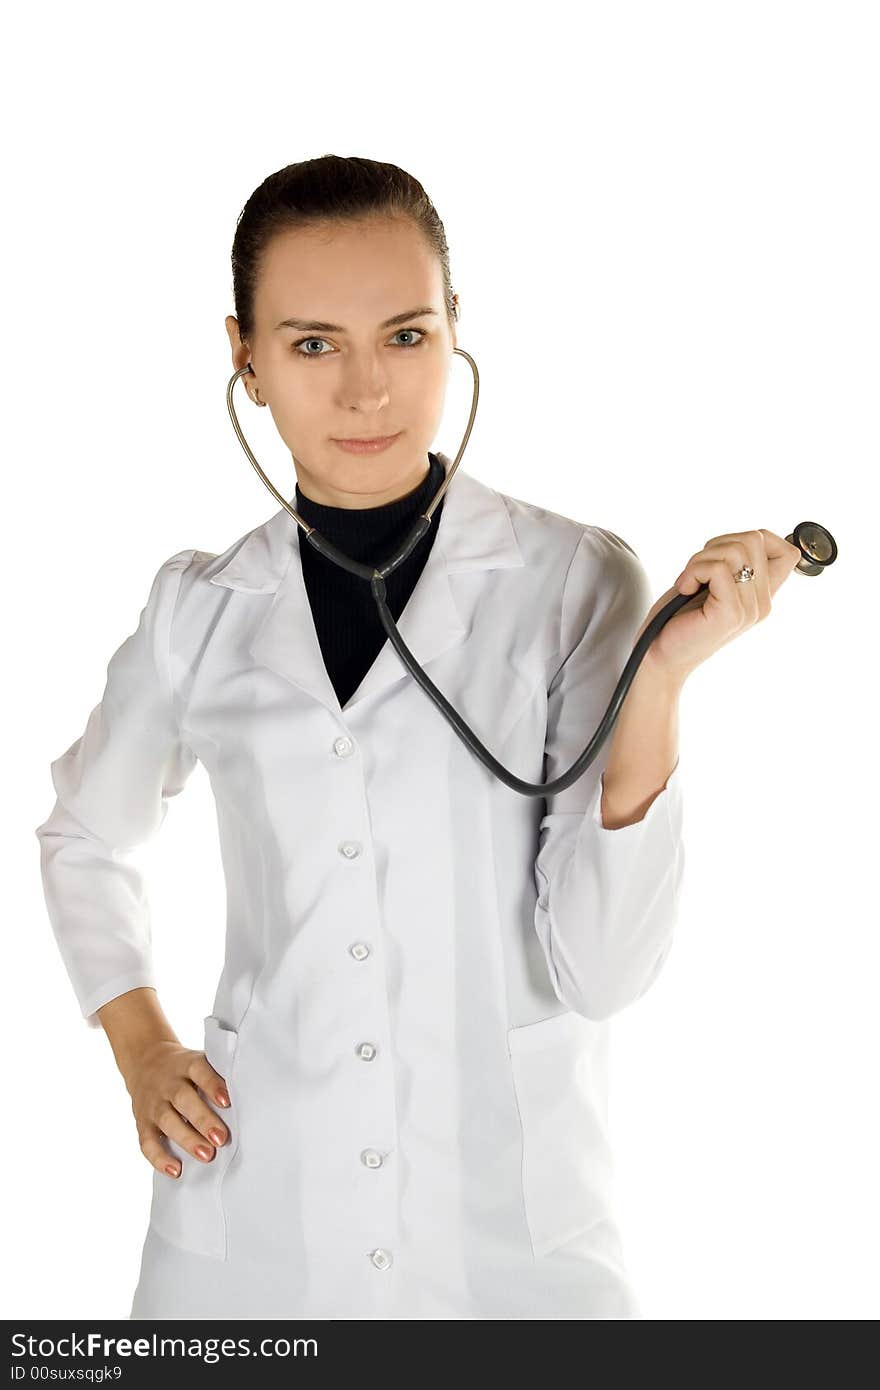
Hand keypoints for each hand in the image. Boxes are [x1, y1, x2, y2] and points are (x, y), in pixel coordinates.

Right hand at [124, 1038, 231, 1179]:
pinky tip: (176, 1170)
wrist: (146, 1061)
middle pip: (183, 1098)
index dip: (213, 1085)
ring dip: (187, 1139)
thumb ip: (219, 1076)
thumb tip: (251, 1099)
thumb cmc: (186, 1069)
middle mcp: (169, 1083)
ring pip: (167, 1120)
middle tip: (222, 1138)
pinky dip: (159, 1158)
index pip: (200, 1071)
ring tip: (207, 1156)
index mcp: (188, 1064)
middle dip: (203, 1119)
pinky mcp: (142, 1122)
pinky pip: (147, 1142)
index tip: (227, 1102)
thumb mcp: (199, 1062)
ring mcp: (154, 1103)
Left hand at [635, 528, 801, 683]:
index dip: (758, 539)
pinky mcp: (731, 613)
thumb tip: (753, 536)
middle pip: (755, 539)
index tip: (724, 557)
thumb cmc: (679, 618)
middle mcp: (763, 603)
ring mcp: (750, 610)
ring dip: (701, 559)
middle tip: (697, 571)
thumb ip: (735, 564)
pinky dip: (692, 572)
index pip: (789, 552)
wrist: (659, 655)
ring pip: (735, 550)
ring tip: (690, 581)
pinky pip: (717, 568)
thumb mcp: (713, 584)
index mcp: (762, 595)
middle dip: (717, 545)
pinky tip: (685, 589)